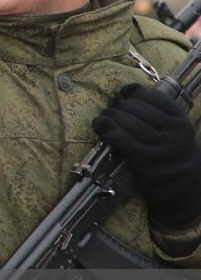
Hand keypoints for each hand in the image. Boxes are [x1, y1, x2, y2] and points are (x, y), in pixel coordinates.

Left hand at [92, 83, 200, 227]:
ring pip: (126, 121)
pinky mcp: (145, 160)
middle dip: (118, 107)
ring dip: (109, 117)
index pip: (152, 96)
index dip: (133, 92)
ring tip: (103, 119)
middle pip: (136, 107)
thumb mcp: (173, 130)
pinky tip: (99, 126)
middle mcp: (174, 131)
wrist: (181, 188)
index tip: (124, 95)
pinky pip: (121, 138)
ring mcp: (161, 146)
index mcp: (180, 119)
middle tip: (110, 112)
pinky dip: (107, 129)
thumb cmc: (171, 153)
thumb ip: (156, 112)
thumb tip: (126, 91)